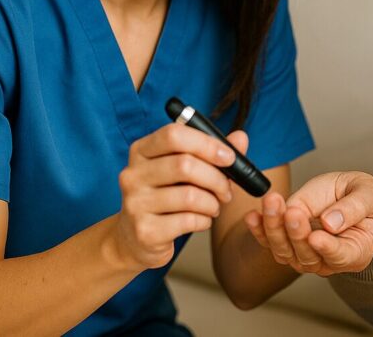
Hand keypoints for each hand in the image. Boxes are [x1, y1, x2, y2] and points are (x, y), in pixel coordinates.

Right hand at [111, 122, 246, 269]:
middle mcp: (132, 174)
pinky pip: (188, 220)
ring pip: (190, 196)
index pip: (174, 135)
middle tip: (227, 190)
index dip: (207, 144)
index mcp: (141, 150)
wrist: (135, 238)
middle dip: (216, 178)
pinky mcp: (145, 231)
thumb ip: (213, 152)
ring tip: (214, 207)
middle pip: (185, 165)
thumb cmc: (167, 195)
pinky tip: (201, 220)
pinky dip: (204, 220)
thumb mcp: (185, 170)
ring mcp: (135, 203)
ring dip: (212, 203)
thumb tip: (240, 137)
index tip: (229, 157)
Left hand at [244, 171, 372, 276]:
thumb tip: (330, 222)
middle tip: (293, 211)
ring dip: (274, 228)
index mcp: (356, 251)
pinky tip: (253, 217)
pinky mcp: (287, 241)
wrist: (349, 199)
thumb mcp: (369, 195)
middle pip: (308, 256)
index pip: (340, 255)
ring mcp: (305, 254)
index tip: (316, 237)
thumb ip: (354, 208)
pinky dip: (259, 230)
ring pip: (285, 250)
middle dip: (297, 233)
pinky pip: (270, 241)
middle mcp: (328, 259)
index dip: (327, 248)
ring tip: (272, 202)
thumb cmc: (363, 200)